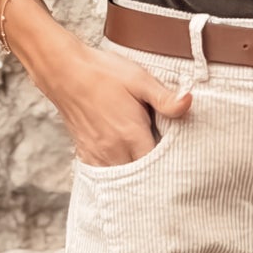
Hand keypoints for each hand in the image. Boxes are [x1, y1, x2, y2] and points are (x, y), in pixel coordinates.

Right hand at [21, 17, 192, 165]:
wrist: (64, 71)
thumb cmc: (103, 73)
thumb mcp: (139, 79)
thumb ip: (164, 97)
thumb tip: (188, 102)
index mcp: (131, 134)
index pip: (158, 167)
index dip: (171, 169)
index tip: (181, 166)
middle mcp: (114, 150)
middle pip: (140, 179)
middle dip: (154, 178)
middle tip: (168, 173)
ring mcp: (98, 154)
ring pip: (120, 181)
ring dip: (134, 179)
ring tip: (148, 174)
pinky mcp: (85, 152)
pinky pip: (102, 175)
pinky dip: (114, 176)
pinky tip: (124, 167)